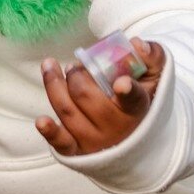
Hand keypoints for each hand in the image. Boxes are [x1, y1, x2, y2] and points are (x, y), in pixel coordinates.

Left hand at [36, 39, 165, 155]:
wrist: (131, 133)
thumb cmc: (138, 97)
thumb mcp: (152, 75)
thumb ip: (151, 55)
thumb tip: (137, 44)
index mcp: (136, 108)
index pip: (133, 99)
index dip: (128, 91)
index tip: (121, 83)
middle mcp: (116, 128)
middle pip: (87, 97)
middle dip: (76, 76)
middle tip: (75, 66)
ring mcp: (95, 140)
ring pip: (68, 111)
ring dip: (55, 85)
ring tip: (51, 67)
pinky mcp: (77, 149)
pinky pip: (62, 143)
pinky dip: (50, 132)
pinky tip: (41, 121)